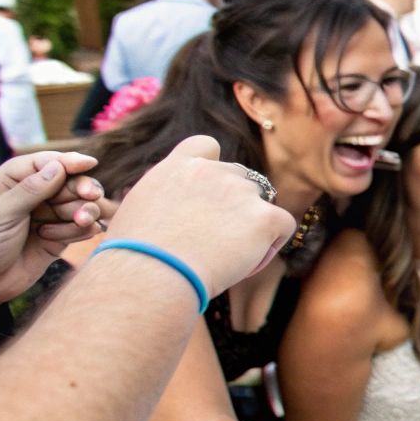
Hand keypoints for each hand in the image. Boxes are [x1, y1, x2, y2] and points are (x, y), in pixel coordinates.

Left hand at [0, 151, 107, 319]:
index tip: (89, 163)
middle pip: (67, 182)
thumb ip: (29, 190)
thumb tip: (57, 167)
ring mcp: (45, 218)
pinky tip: (62, 238)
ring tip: (80, 222)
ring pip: (78, 205)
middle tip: (90, 196)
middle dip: (81, 188)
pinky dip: (81, 231)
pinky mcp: (57, 239)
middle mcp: (30, 198)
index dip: (67, 161)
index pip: (42, 164)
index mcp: (9, 183)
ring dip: (84, 211)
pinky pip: (79, 229)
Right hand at [106, 136, 296, 296]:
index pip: (207, 147)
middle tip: (216, 240)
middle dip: (235, 205)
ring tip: (227, 257)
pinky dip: (273, 243)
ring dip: (252, 226)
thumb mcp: (137, 212)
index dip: (214, 168)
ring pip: (262, 204)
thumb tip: (175, 212)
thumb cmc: (135, 256)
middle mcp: (211, 171)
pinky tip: (250, 261)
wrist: (152, 272)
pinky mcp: (264, 216)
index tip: (209, 194)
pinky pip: (284, 225)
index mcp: (177, 166)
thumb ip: (164, 199)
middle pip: (241, 180)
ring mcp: (240, 191)